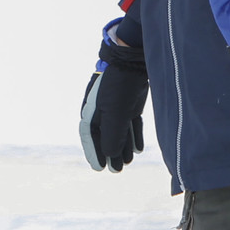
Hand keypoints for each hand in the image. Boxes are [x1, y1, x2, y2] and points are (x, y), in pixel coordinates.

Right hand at [79, 26, 146, 171]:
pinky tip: (138, 148)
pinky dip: (133, 135)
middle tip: (116, 170)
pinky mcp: (131, 102)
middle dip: (110, 153)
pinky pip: (130, 123)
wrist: (133, 58)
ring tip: (127, 161)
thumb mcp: (114, 112)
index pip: (90, 136)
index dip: (94, 153)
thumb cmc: (119, 84)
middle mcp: (102, 109)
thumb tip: (109, 156)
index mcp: (92, 111)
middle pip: (105, 135)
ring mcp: (117, 105)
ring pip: (119, 131)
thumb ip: (112, 135)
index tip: (99, 168)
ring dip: (123, 146)